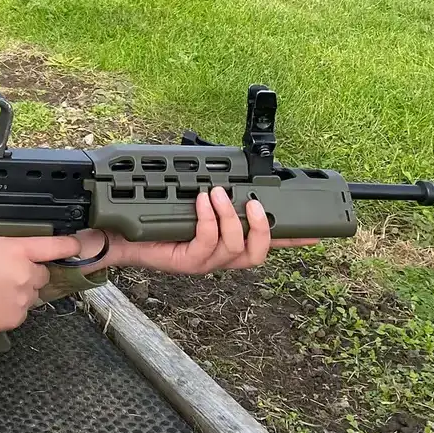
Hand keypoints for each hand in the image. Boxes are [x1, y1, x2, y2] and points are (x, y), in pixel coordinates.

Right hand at [0, 234, 81, 337]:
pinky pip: (22, 309)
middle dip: (30, 270)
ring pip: (32, 291)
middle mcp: (26, 275)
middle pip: (42, 271)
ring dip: (21, 288)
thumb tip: (2, 235)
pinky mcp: (16, 318)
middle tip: (6, 269)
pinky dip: (11, 305)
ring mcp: (23, 299)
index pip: (57, 246)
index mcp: (18, 251)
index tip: (75, 245)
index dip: (69, 244)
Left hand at [99, 187, 318, 274]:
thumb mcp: (189, 200)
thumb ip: (213, 191)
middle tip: (254, 203)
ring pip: (236, 247)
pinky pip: (207, 242)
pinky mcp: (187, 261)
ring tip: (218, 194)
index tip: (315, 232)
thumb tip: (228, 171)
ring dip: (231, 217)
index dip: (292, 239)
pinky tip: (200, 202)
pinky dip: (208, 220)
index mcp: (226, 242)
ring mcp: (204, 261)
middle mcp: (219, 256)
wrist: (118, 233)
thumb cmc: (151, 215)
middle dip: (263, 227)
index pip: (267, 243)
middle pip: (258, 253)